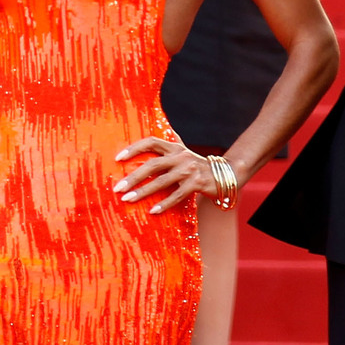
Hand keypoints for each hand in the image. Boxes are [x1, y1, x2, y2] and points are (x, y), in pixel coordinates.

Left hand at [113, 137, 232, 213]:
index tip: (118, 158)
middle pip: (152, 165)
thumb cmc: (198, 165)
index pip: (151, 142)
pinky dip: (164, 204)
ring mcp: (189, 170)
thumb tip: (158, 133)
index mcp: (175, 148)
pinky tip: (152, 211)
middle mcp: (181, 156)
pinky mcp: (197, 183)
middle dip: (133, 177)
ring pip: (162, 181)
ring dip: (143, 191)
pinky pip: (177, 195)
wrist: (227, 173)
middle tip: (117, 188)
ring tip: (127, 199)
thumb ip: (171, 144)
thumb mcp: (184, 153)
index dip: (134, 148)